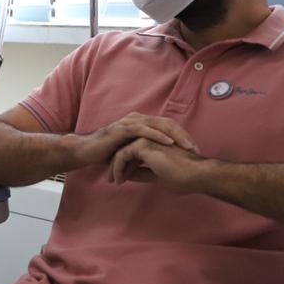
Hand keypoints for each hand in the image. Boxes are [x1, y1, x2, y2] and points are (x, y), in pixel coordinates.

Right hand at [68, 112, 197, 168]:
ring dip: (175, 136)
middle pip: (167, 124)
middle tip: (196, 148)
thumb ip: (145, 153)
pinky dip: (158, 136)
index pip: (168, 127)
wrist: (86, 152)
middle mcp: (138, 119)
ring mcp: (131, 122)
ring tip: (188, 145)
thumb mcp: (131, 153)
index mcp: (142, 124)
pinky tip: (169, 142)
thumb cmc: (107, 153)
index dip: (183, 137)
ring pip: (159, 125)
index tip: (195, 150)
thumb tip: (161, 164)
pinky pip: (145, 130)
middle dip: (184, 136)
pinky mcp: (123, 128)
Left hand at [109, 138, 207, 189]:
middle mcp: (149, 137)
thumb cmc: (183, 176)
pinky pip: (122, 155)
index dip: (123, 166)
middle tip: (109, 180)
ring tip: (111, 181)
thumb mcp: (157, 175)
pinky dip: (118, 168)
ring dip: (114, 167)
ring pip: (121, 152)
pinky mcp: (143, 144)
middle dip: (114, 166)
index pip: (132, 153)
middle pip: (124, 150)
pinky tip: (118, 180)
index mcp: (154, 143)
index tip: (118, 179)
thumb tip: (127, 175)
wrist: (196, 174)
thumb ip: (142, 172)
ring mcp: (145, 138)